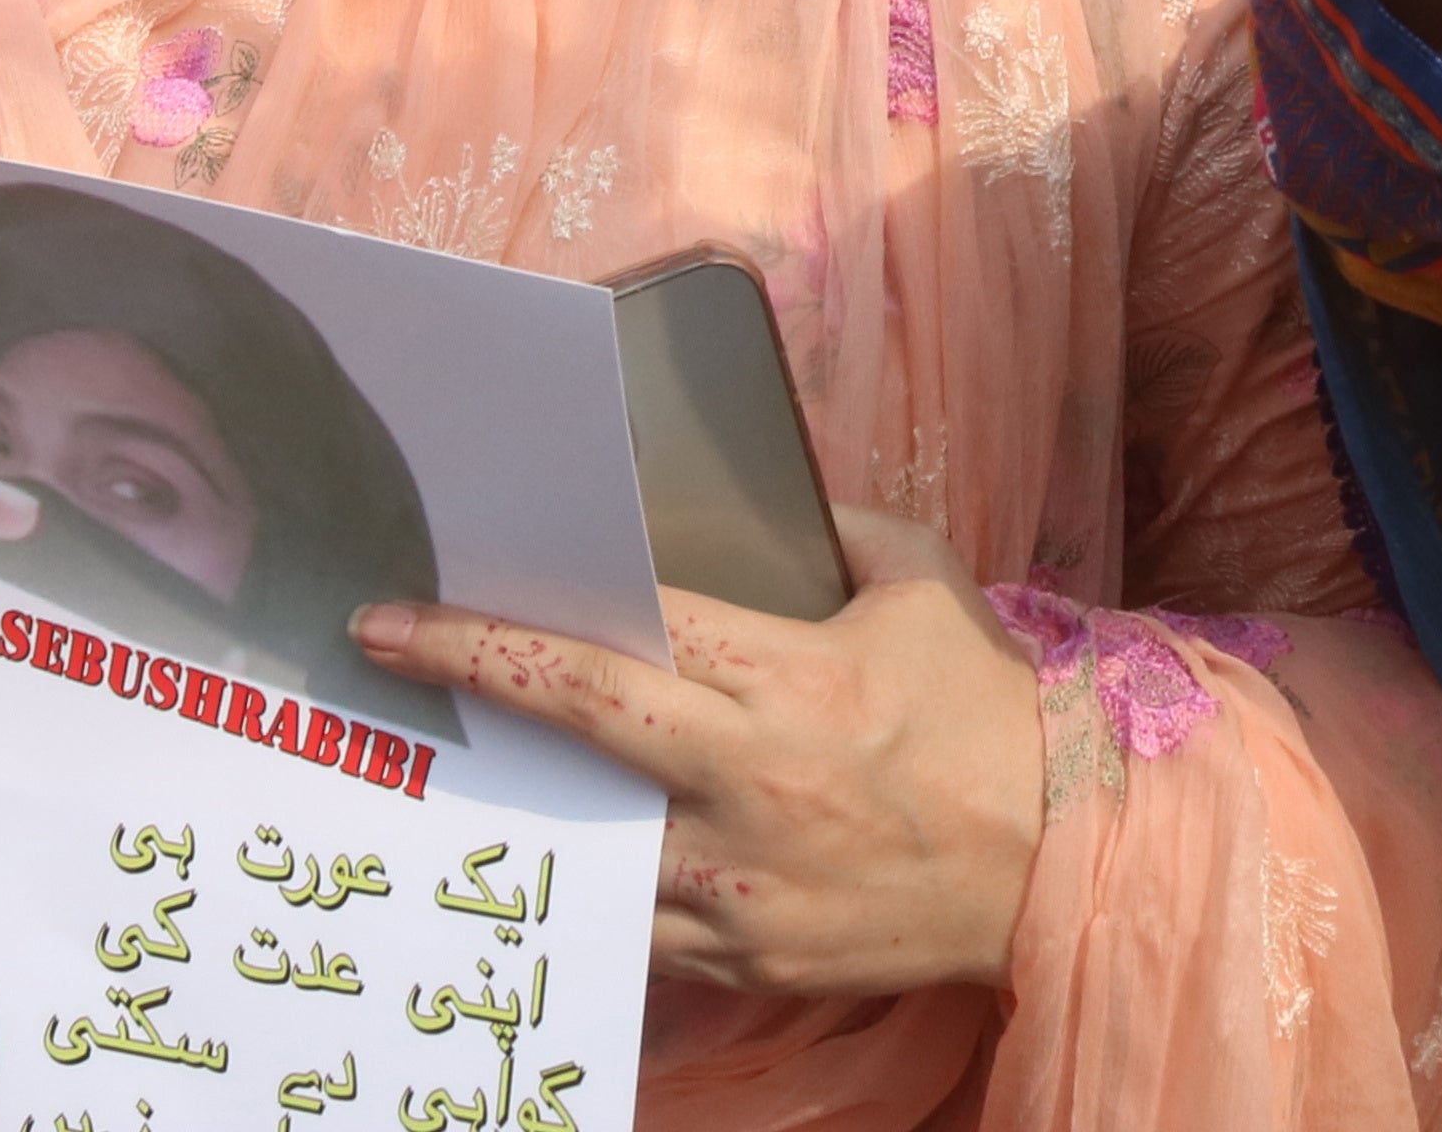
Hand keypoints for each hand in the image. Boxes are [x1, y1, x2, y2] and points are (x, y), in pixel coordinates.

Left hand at [358, 508, 1047, 996]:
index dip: (514, 616)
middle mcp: (753, 776)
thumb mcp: (925, 585)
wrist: (1060, 861)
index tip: (424, 602)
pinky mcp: (749, 952)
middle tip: (380, 647)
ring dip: (516, 794)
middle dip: (472, 673)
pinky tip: (546, 860)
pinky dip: (593, 887)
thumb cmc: (988, 714)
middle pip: (585, 715)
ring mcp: (744, 877)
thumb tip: (777, 489)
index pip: (629, 629)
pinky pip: (640, 923)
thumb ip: (840, 527)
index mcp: (792, 675)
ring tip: (447, 764)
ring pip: (591, 833)